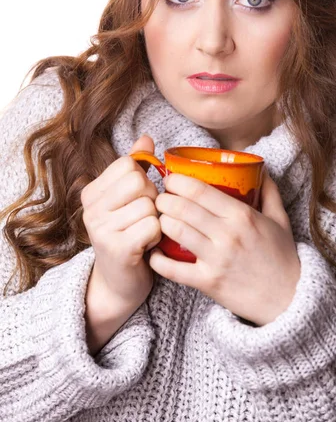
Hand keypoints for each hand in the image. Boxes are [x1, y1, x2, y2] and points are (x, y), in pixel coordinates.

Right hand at [81, 134, 161, 309]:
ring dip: (156, 221)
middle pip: (140, 182)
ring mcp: (101, 229)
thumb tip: (146, 137)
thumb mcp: (127, 200)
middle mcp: (91, 209)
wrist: (119, 284)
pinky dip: (158, 237)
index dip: (143, 180)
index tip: (136, 201)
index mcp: (92, 193)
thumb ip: (135, 167)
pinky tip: (146, 246)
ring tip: (144, 235)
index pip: (129, 164)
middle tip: (143, 219)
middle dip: (151, 200)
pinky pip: (154, 226)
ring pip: (150, 206)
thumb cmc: (128, 235)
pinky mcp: (117, 249)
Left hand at [150, 169, 299, 325]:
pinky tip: (153, 251)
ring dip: (160, 221)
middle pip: (183, 208)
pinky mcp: (208, 282)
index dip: (178, 180)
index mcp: (242, 216)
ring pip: (175, 231)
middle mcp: (227, 235)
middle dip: (164, 198)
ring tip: (158, 218)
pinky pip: (173, 269)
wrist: (289, 299)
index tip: (170, 177)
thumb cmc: (282, 257)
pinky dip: (157, 259)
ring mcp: (216, 259)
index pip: (200, 190)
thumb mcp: (280, 220)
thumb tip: (261, 170)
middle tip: (159, 197)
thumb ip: (270, 192)